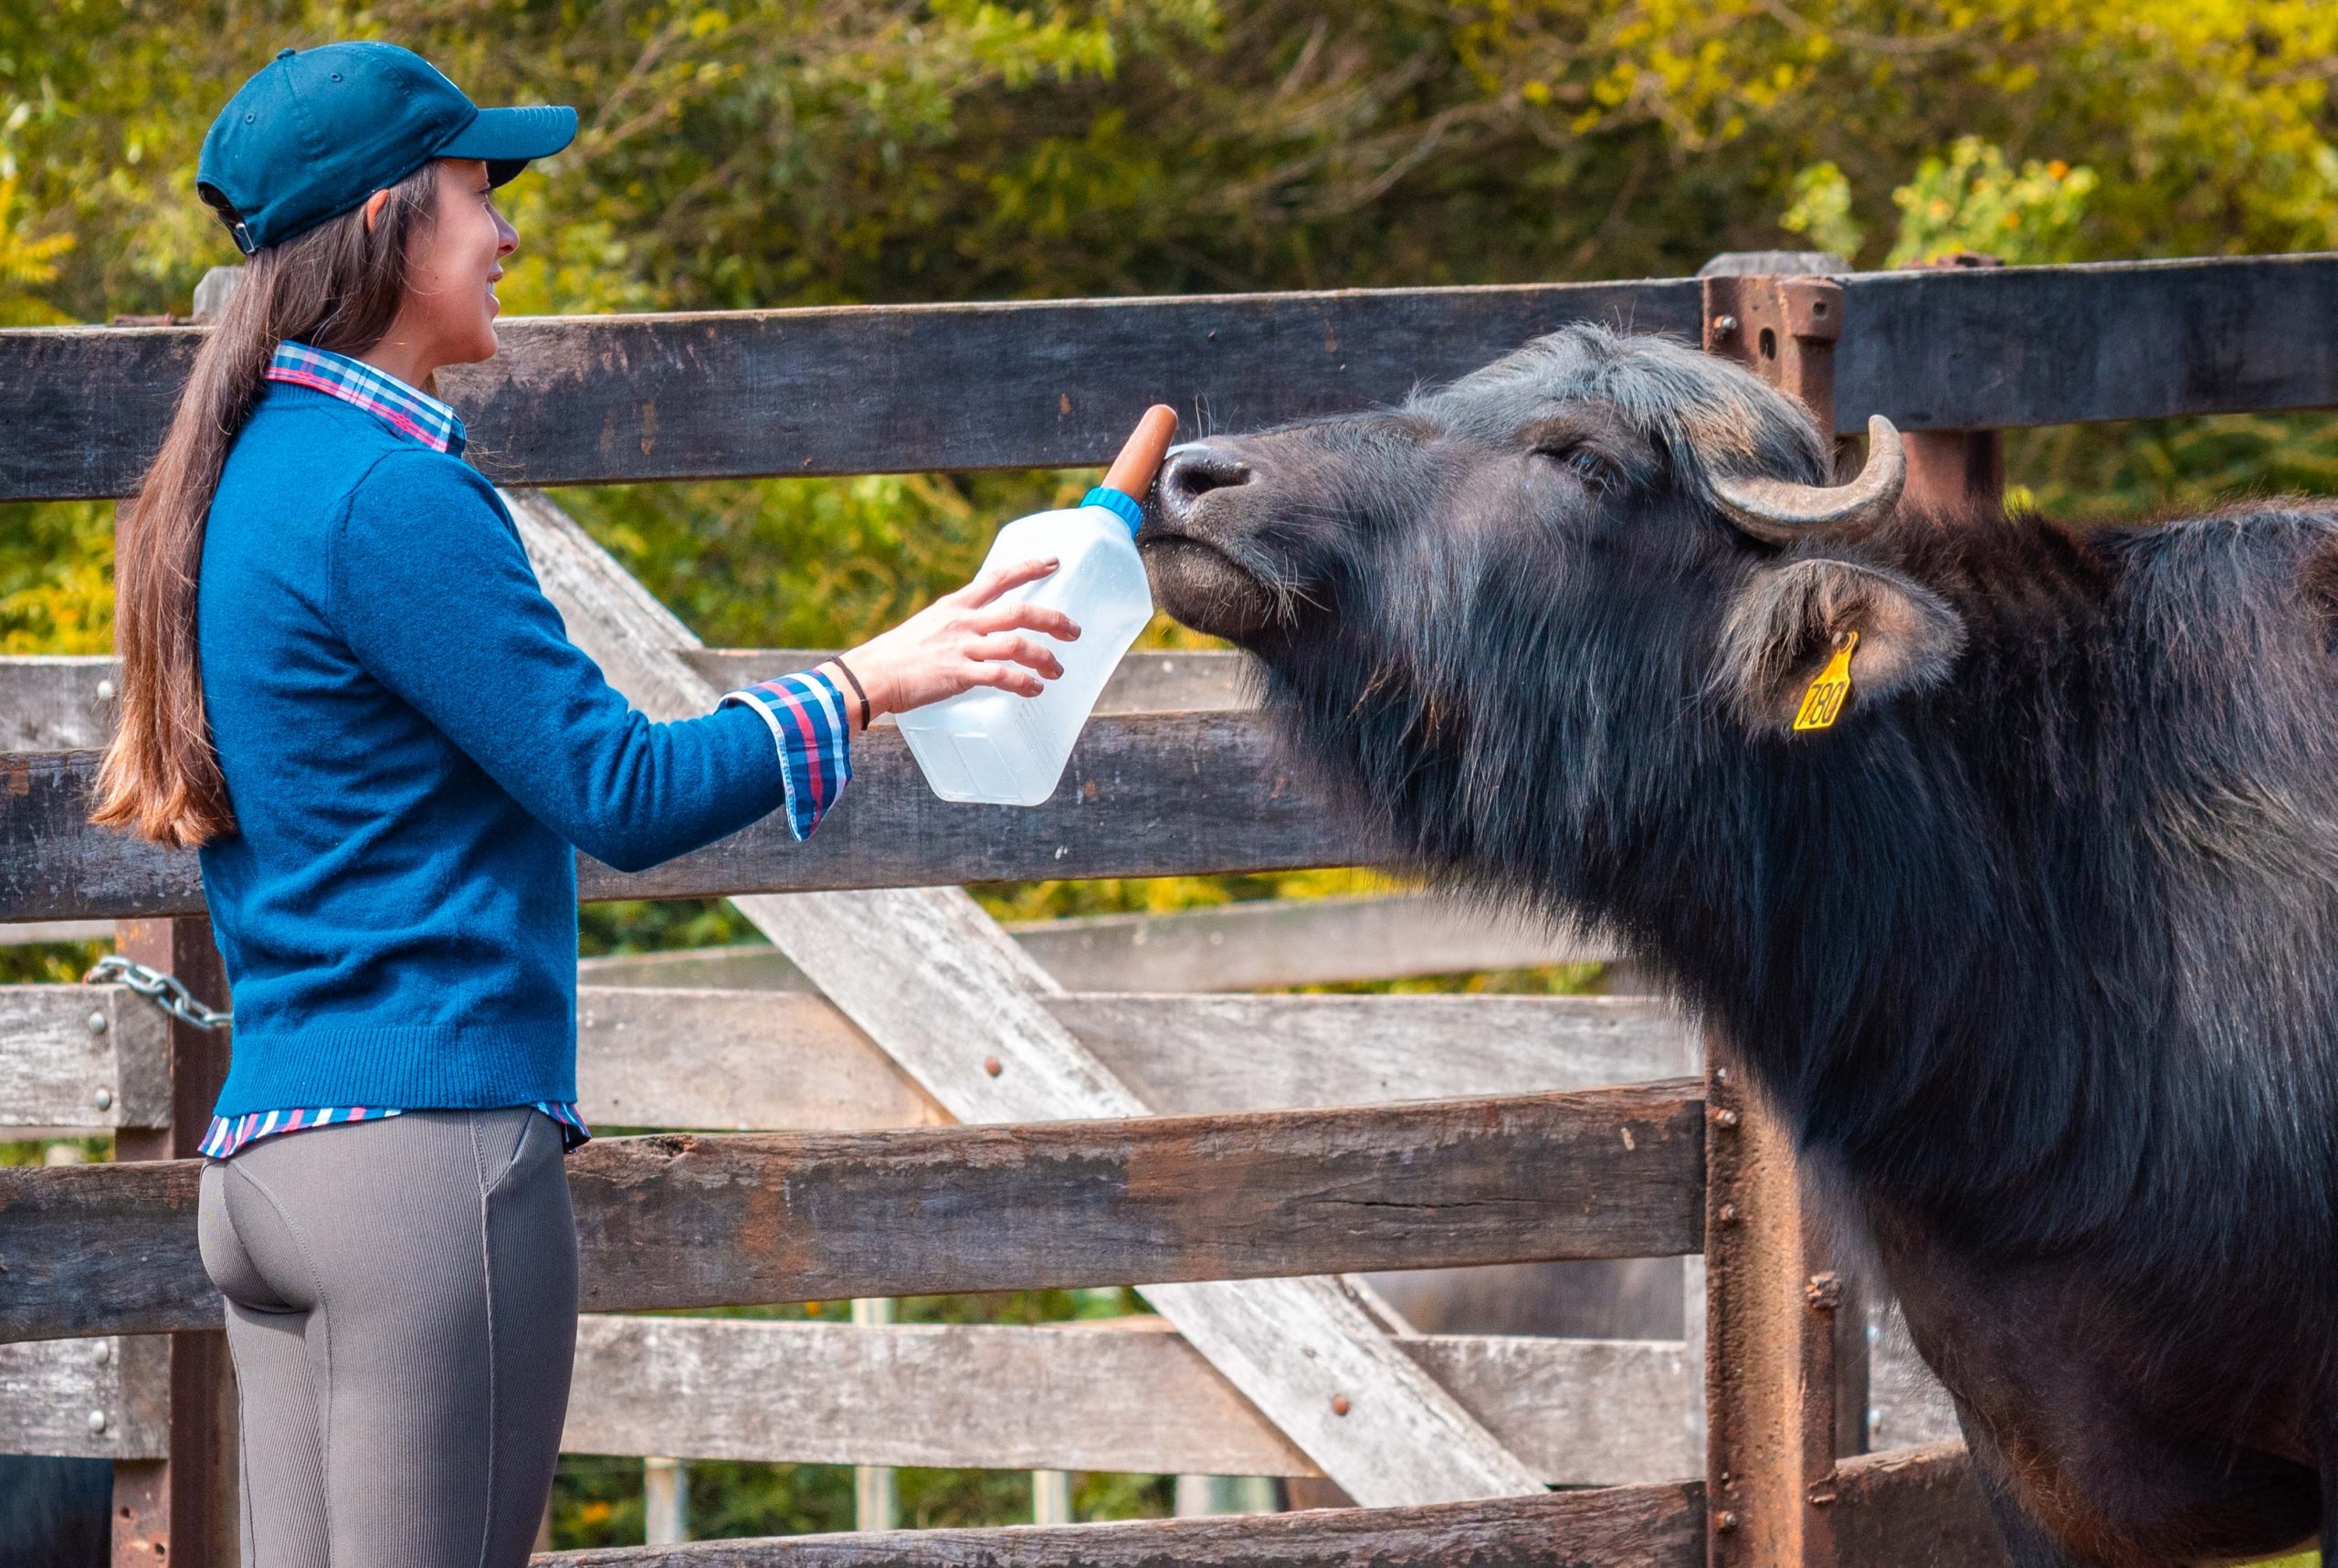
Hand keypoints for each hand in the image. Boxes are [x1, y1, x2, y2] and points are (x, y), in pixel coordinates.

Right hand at [829, 556, 1080, 729]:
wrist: (871, 675)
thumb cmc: (897, 655)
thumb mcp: (928, 626)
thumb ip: (957, 626)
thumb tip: (980, 634)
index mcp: (955, 605)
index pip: (999, 577)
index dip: (1029, 567)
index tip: (1054, 562)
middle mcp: (963, 622)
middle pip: (1020, 611)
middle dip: (1053, 619)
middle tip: (1074, 631)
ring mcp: (962, 647)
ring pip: (1017, 645)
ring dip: (1044, 658)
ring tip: (1057, 671)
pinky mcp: (958, 674)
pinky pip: (1002, 677)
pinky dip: (1024, 683)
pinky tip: (1034, 690)